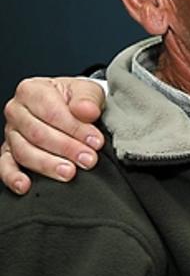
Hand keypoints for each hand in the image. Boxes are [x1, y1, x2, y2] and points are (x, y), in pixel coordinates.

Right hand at [2, 77, 105, 193]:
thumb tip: (86, 111)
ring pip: (24, 152)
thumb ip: (88, 100)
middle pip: (38, 134)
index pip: (52, 112)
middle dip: (66, 149)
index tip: (95, 141)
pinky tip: (26, 186)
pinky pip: (5, 165)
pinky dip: (13, 177)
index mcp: (32, 90)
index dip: (75, 128)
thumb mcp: (88, 91)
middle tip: (88, 159)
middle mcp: (17, 110)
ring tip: (69, 172)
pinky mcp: (9, 151)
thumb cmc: (77, 98)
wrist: (72, 107)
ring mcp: (11, 133)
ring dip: (48, 164)